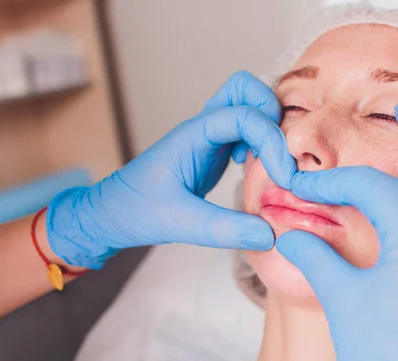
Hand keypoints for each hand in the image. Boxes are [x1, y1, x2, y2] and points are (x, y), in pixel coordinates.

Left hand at [47, 71, 296, 268]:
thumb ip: (224, 229)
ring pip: (249, 105)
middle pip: (247, 90)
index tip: (283, 177)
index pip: (243, 115)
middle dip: (273, 115)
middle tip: (280, 157)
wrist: (114, 212)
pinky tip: (254, 169)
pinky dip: (261, 141)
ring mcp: (210, 136)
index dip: (271, 141)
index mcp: (193, 136)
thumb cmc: (137, 211)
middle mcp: (204, 128)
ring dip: (270, 127)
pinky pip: (246, 129)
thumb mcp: (180, 224)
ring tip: (272, 164)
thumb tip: (269, 234)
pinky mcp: (215, 149)